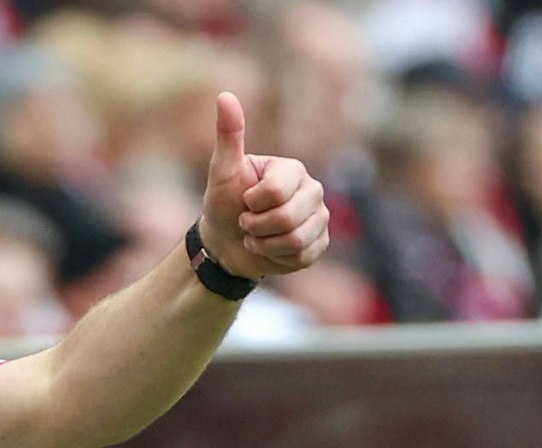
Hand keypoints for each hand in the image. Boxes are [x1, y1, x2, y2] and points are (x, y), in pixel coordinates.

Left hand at [201, 92, 329, 278]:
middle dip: (256, 226)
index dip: (252, 203)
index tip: (244, 200)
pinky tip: (270, 249)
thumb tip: (225, 95)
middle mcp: (313, 190)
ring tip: (257, 236)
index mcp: (293, 169)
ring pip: (296, 239)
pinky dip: (277, 257)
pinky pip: (303, 256)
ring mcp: (320, 218)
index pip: (276, 191)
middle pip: (288, 217)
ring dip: (264, 244)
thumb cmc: (224, 203)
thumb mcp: (222, 171)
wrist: (226, 242)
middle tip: (247, 222)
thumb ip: (228, 136)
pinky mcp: (319, 243)